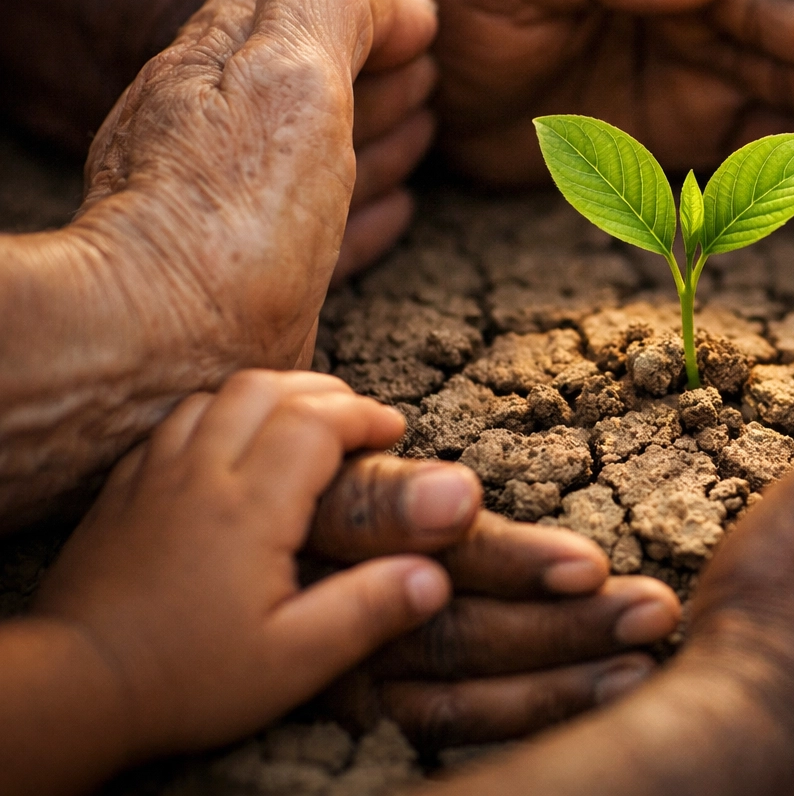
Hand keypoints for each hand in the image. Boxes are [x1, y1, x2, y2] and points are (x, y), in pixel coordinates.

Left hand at [0, 0, 437, 529]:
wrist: (162, 349)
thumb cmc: (230, 212)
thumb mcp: (288, 73)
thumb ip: (329, 6)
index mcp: (213, 72)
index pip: (286, 9)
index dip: (360, 5)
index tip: (425, 24)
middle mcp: (211, 137)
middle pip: (301, 83)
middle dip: (369, 70)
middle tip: (431, 72)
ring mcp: (230, 217)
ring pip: (316, 159)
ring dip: (374, 135)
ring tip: (426, 128)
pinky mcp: (256, 288)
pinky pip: (323, 235)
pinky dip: (366, 212)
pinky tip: (400, 211)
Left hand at [29, 372, 451, 766]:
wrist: (75, 688)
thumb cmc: (187, 679)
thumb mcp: (295, 660)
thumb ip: (368, 611)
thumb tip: (435, 576)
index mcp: (250, 508)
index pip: (317, 420)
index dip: (364, 414)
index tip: (393, 433)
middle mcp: (200, 476)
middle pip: (266, 388)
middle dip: (323, 392)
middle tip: (357, 421)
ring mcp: (154, 478)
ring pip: (215, 396)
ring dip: (269, 396)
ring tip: (301, 426)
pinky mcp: (121, 493)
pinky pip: (172, 424)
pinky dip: (216, 416)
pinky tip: (231, 450)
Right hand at [305, 454, 681, 748]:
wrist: (245, 555)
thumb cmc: (316, 488)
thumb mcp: (332, 462)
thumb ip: (388, 485)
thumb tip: (461, 501)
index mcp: (319, 524)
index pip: (423, 554)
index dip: (503, 559)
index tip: (587, 567)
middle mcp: (324, 609)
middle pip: (449, 630)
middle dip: (560, 626)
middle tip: (655, 609)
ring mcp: (340, 674)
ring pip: (453, 696)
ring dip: (557, 684)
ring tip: (641, 666)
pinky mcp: (357, 715)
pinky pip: (441, 730)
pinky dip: (524, 720)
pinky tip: (593, 704)